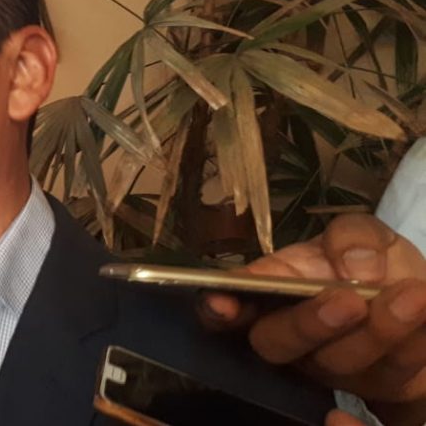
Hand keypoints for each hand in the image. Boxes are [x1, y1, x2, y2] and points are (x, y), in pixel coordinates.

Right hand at [200, 214, 425, 424]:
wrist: (421, 300)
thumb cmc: (374, 263)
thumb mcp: (363, 233)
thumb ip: (351, 235)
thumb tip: (351, 265)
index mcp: (269, 291)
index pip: (226, 305)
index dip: (217, 308)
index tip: (223, 304)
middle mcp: (288, 336)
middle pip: (274, 343)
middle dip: (308, 323)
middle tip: (349, 300)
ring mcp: (329, 368)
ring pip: (337, 362)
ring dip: (376, 330)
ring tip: (410, 295)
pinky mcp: (375, 390)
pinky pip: (391, 374)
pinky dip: (413, 341)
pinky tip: (425, 309)